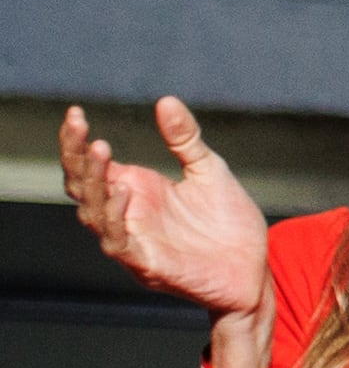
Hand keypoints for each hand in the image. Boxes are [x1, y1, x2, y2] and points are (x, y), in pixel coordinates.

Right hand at [60, 99, 268, 318]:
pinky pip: (117, 242)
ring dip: (93, 182)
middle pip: (83, 186)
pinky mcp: (146, 263)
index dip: (78, 143)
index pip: (92, 166)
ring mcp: (133, 239)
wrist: (253, 267)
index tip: (75, 114)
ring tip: (100, 149)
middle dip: (76, 156)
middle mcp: (127, 214)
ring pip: (93, 212)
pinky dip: (114, 217)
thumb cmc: (227, 222)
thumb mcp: (209, 170)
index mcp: (137, 190)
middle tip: (77, 125)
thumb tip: (166, 100)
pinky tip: (122, 191)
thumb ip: (185, 140)